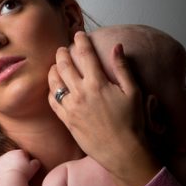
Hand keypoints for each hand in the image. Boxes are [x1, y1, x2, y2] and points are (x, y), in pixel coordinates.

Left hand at [0, 149, 40, 180]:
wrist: (11, 179)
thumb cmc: (24, 174)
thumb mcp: (34, 168)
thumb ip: (36, 162)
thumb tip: (36, 162)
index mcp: (18, 152)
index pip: (23, 154)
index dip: (25, 161)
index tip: (26, 167)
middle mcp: (9, 153)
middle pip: (13, 157)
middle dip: (16, 162)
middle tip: (19, 170)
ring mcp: (1, 158)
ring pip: (6, 161)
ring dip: (9, 165)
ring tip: (12, 173)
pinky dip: (2, 170)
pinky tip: (6, 175)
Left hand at [48, 31, 160, 185]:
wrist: (123, 152)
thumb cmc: (132, 123)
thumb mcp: (133, 92)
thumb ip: (123, 68)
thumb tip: (117, 47)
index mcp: (98, 84)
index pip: (85, 55)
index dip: (81, 41)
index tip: (79, 34)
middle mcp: (81, 93)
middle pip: (64, 65)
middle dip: (62, 53)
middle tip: (63, 48)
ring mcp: (71, 107)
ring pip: (55, 81)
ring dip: (54, 69)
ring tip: (56, 64)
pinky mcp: (66, 120)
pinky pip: (52, 101)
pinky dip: (51, 90)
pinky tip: (54, 86)